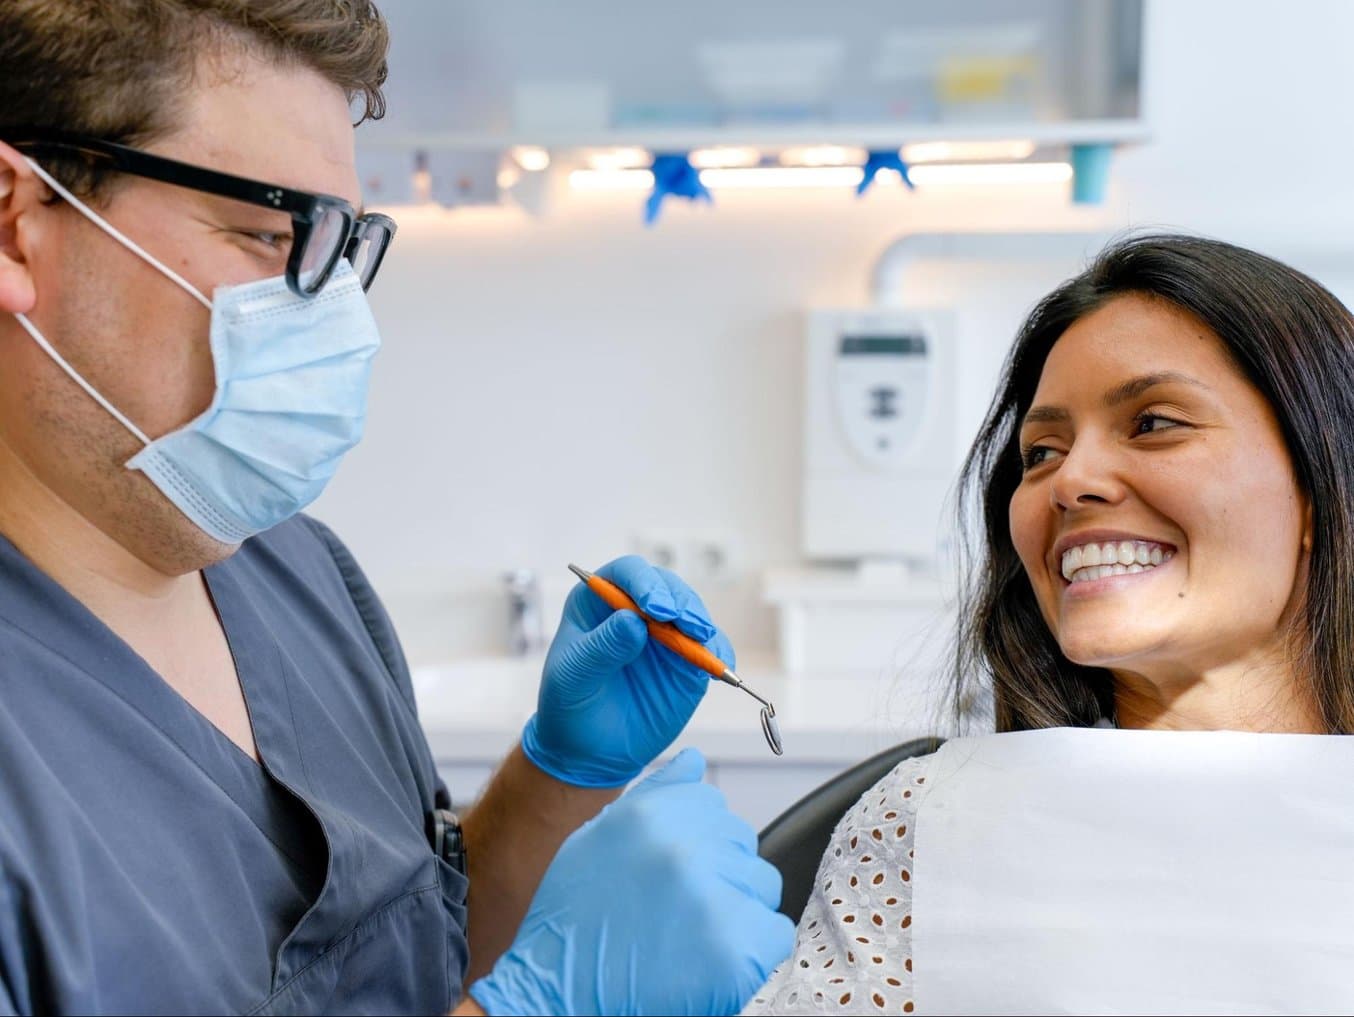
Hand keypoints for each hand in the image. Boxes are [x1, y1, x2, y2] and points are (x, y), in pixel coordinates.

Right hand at [468, 750, 793, 1015]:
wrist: (559, 998)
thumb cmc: (575, 924)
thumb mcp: (599, 839)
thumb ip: (655, 795)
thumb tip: (693, 761)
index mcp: (651, 815)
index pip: (713, 805)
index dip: (698, 840)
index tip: (675, 871)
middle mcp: (684, 847)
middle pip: (740, 843)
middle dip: (718, 872)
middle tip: (676, 910)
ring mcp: (714, 897)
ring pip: (761, 884)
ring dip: (737, 907)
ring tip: (690, 935)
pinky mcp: (737, 948)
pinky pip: (774, 931)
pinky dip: (752, 950)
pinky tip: (709, 959)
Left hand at [522, 556, 732, 786]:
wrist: (588, 750)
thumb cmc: (570, 705)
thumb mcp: (574, 676)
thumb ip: (602, 648)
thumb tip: (633, 621)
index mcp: (599, 602)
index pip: (626, 574)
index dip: (644, 583)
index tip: (655, 608)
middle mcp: (635, 610)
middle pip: (667, 587)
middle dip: (681, 601)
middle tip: (686, 624)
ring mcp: (664, 635)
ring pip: (692, 612)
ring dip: (701, 622)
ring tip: (701, 641)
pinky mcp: (687, 662)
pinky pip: (711, 649)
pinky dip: (719, 653)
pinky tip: (718, 665)